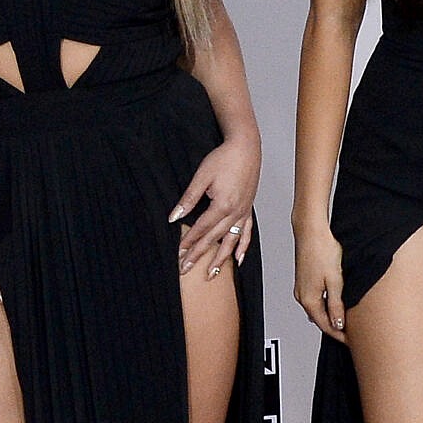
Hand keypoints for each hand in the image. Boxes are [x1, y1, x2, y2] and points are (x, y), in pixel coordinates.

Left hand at [173, 133, 258, 278]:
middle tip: (185, 269)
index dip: (188, 242)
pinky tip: (239, 259)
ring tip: (211, 274)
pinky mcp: (248, 210)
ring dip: (220, 258)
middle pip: (214, 239)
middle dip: (199, 255)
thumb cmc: (224, 159)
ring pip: (231, 241)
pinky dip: (243, 247)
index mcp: (223, 205)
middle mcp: (235, 213)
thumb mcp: (201, 177)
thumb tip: (174, 217)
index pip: (201, 229)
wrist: (246, 148)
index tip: (178, 254)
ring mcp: (244, 213)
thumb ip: (188, 199)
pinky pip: (247, 234)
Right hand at [293, 217, 346, 338]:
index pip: (325, 325)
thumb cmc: (323, 251)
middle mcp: (302, 296)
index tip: (351, 340)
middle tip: (351, 334)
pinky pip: (314, 300)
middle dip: (335, 327)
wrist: (311, 232)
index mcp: (309, 299)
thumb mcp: (335, 282)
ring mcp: (301, 288)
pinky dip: (325, 306)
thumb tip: (337, 324)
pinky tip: (335, 303)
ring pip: (317, 310)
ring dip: (330, 316)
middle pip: (320, 319)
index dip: (339, 335)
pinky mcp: (303, 281)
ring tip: (346, 319)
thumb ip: (336, 306)